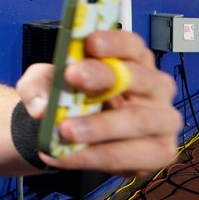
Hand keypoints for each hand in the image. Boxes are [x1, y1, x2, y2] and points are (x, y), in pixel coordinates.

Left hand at [15, 30, 181, 173]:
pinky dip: (90, 157)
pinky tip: (62, 156)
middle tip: (73, 76)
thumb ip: (37, 88)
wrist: (68, 135)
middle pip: (140, 78)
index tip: (91, 42)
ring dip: (99, 126)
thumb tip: (42, 108)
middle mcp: (155, 87)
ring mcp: (161, 121)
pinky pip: (126, 156)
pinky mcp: (158, 152)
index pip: (132, 45)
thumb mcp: (42, 84)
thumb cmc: (67, 98)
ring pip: (137, 121)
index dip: (115, 42)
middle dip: (106, 76)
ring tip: (65, 130)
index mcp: (133, 61)